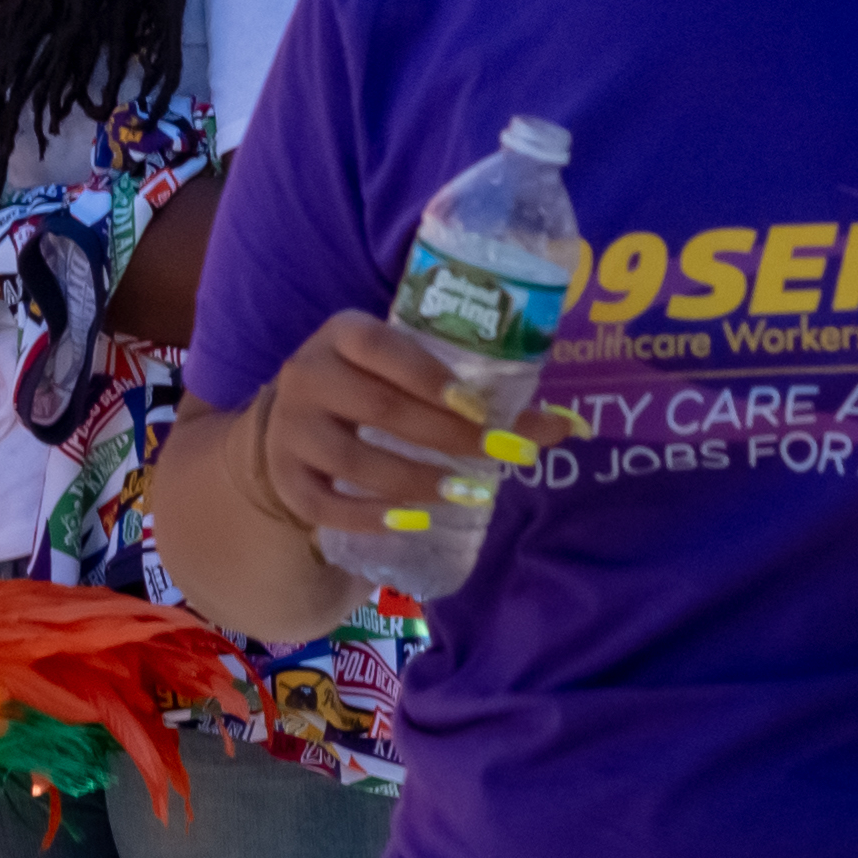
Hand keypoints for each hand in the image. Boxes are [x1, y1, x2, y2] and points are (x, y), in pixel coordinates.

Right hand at [251, 311, 575, 537]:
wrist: (296, 422)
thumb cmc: (375, 390)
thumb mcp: (414, 378)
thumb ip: (483, 399)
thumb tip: (572, 426)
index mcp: (342, 335)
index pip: (379, 346)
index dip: (428, 377)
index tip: (479, 410)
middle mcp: (307, 374)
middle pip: (378, 407)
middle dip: (446, 438)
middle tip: (500, 460)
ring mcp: (290, 428)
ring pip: (352, 460)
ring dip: (414, 481)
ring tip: (466, 496)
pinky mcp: (284, 476)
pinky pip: (323, 503)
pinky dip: (368, 516)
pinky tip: (411, 522)